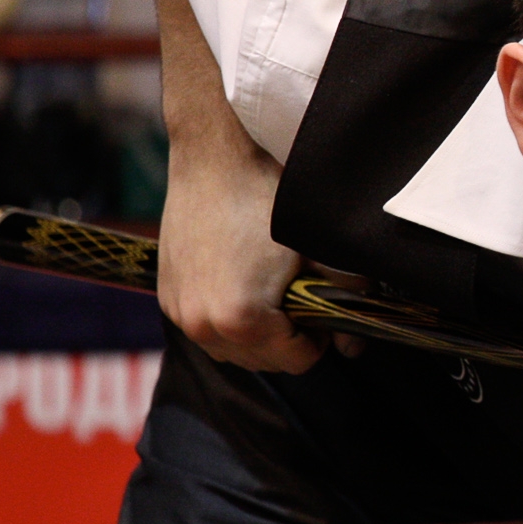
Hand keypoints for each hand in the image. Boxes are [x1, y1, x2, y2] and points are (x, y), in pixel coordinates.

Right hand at [157, 142, 325, 374]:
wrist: (215, 160)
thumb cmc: (268, 200)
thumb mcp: (319, 250)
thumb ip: (345, 299)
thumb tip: (355, 346)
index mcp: (242, 319)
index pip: (298, 361)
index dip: (319, 337)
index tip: (318, 304)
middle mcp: (203, 325)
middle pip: (265, 362)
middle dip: (289, 338)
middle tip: (299, 295)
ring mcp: (180, 313)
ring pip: (234, 352)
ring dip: (259, 335)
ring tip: (273, 291)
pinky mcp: (167, 298)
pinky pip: (207, 331)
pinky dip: (229, 322)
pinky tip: (245, 285)